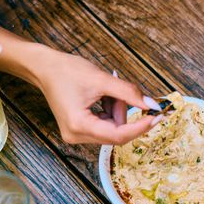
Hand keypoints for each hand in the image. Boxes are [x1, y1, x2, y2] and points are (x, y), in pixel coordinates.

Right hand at [34, 48, 162, 144]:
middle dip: (124, 112)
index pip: (119, 135)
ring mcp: (76, 135)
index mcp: (79, 125)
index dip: (141, 127)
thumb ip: (129, 93)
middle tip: (119, 90)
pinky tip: (101, 97)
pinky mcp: (79, 131)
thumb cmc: (68, 71)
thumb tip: (152, 105)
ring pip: (112, 129)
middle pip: (116, 133)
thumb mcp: (102, 79)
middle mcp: (76, 136)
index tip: (158, 117)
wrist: (46, 68)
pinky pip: (105, 126)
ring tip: (105, 91)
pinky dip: (109, 112)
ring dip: (117, 111)